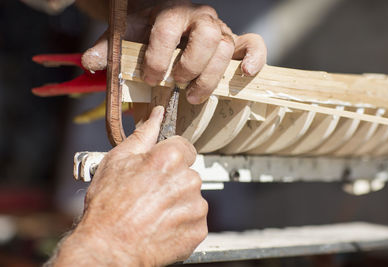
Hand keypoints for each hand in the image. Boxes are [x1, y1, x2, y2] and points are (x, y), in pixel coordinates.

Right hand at [54, 106, 207, 265]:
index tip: (158, 169)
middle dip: (173, 180)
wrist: (108, 247)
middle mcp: (188, 180)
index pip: (184, 147)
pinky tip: (162, 225)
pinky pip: (195, 219)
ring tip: (153, 212)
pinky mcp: (198, 229)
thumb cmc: (108, 206)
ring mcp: (195, 206)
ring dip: (178, 202)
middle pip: (188, 172)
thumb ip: (143, 134)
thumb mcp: (117, 160)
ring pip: (192, 196)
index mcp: (170, 158)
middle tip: (150, 194)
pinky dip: (182, 222)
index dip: (169, 157)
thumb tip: (157, 114)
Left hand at [81, 0, 266, 103]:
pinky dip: (255, 58)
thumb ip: (109, 49)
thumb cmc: (145, 32)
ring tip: (193, 95)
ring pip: (227, 48)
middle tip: (176, 85)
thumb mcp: (125, 37)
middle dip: (191, 66)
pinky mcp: (233, 42)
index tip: (151, 78)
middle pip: (207, 37)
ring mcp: (220, 29)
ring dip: (211, 76)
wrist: (162, 21)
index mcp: (171, 12)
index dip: (160, 56)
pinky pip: (253, 44)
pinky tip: (244, 73)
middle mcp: (200, 18)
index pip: (169, 29)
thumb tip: (90, 62)